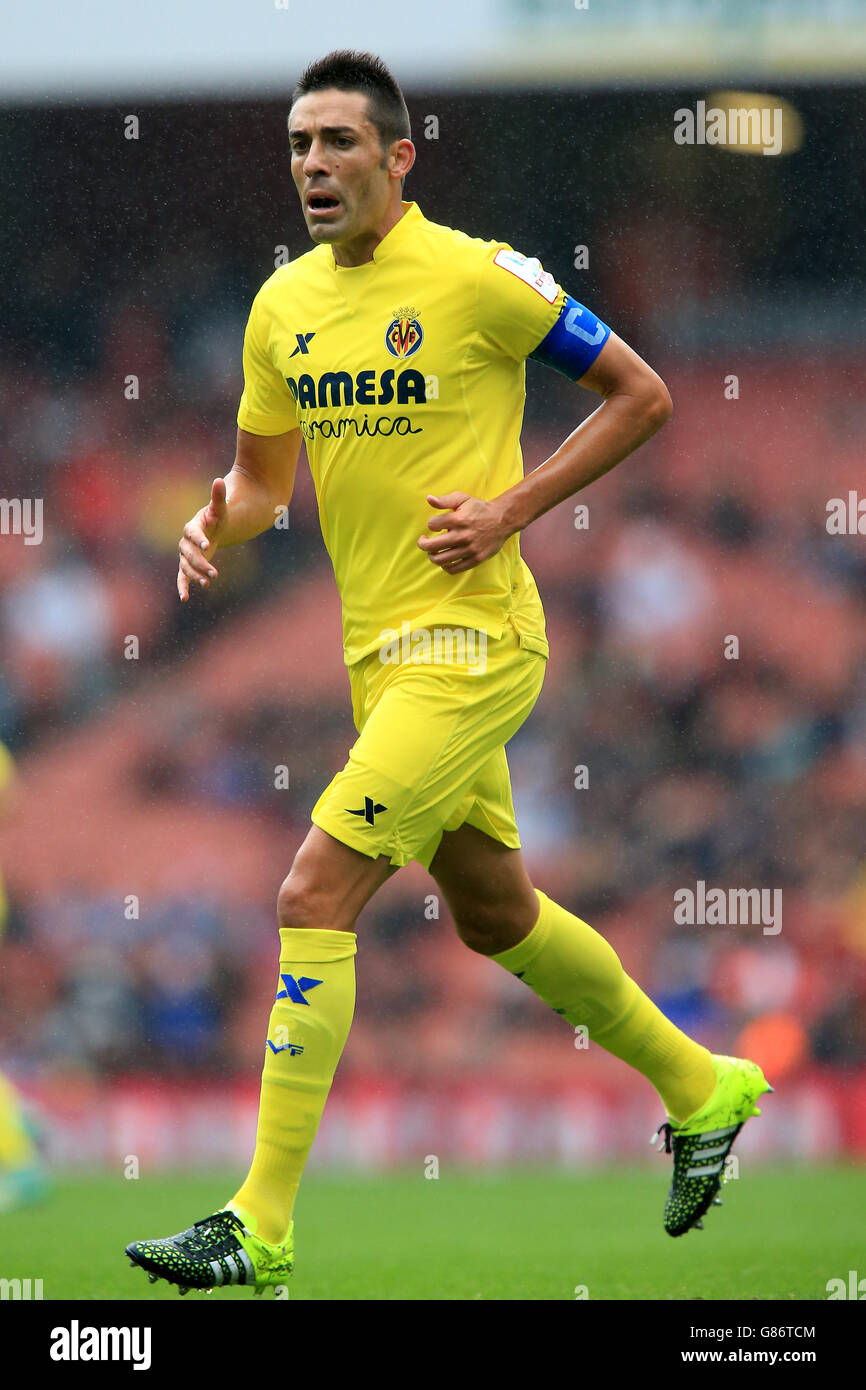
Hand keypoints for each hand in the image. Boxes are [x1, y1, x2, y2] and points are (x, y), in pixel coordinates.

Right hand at [177, 478, 228, 601]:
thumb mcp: (220, 509)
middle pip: (190, 554)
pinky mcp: (188, 565)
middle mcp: (185, 542)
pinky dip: (183, 587)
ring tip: (208, 583)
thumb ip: (218, 497)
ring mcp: (185, 554)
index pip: (193, 533)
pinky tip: (184, 599)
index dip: (199, 539)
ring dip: (195, 576)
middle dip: (201, 563)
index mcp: (192, 527)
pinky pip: (182, 577)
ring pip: (186, 567)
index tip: (208, 545)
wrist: (212, 528)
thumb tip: (219, 480)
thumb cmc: (217, 518)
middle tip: (215, 574)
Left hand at [417, 492, 509, 573]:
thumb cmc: (479, 508)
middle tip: (423, 541)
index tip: (435, 525)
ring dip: (432, 556)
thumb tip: (429, 499)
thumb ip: (444, 500)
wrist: (503, 519)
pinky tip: (444, 561)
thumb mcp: (462, 499)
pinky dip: (445, 567)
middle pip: (432, 546)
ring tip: (433, 552)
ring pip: (440, 560)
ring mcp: (469, 549)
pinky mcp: (475, 559)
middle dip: (422, 544)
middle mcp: (463, 535)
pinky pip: (454, 569)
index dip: (431, 525)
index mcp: (458, 519)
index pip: (432, 525)